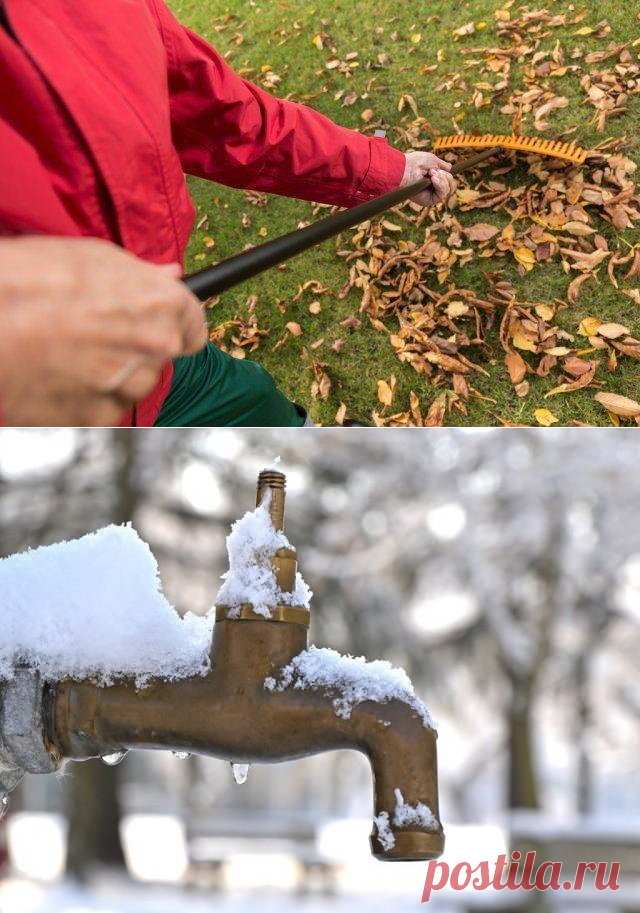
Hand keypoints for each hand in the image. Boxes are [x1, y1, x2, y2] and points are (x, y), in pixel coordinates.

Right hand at [0, 237, 206, 425]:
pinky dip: (85, 399)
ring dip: (110, 376)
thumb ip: (142, 274)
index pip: (195, 328)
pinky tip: (59, 376)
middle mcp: (155, 348)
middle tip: (93, 335)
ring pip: (132, 387)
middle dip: (135, 349)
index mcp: (163, 305)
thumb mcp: (93, 257)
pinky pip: (103, 409)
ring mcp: (128, 386)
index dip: (175, 326)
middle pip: (160, 358)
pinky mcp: (98, 417)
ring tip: (68, 353)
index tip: (159, 326)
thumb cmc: (34, 280)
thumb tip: (171, 278)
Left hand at [400, 151, 455, 207]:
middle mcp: (432, 188)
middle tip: (433, 171)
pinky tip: (433, 179)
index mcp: (432, 179)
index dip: (448, 175)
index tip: (443, 169)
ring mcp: (430, 195)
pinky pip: (442, 194)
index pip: (447, 180)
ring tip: (431, 173)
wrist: (406, 168)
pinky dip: (441, 185)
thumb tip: (450, 168)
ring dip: (442, 179)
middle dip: (446, 176)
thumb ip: (442, 166)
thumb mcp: (433, 161)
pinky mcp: (429, 201)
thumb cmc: (416, 162)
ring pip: (448, 190)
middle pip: (450, 186)